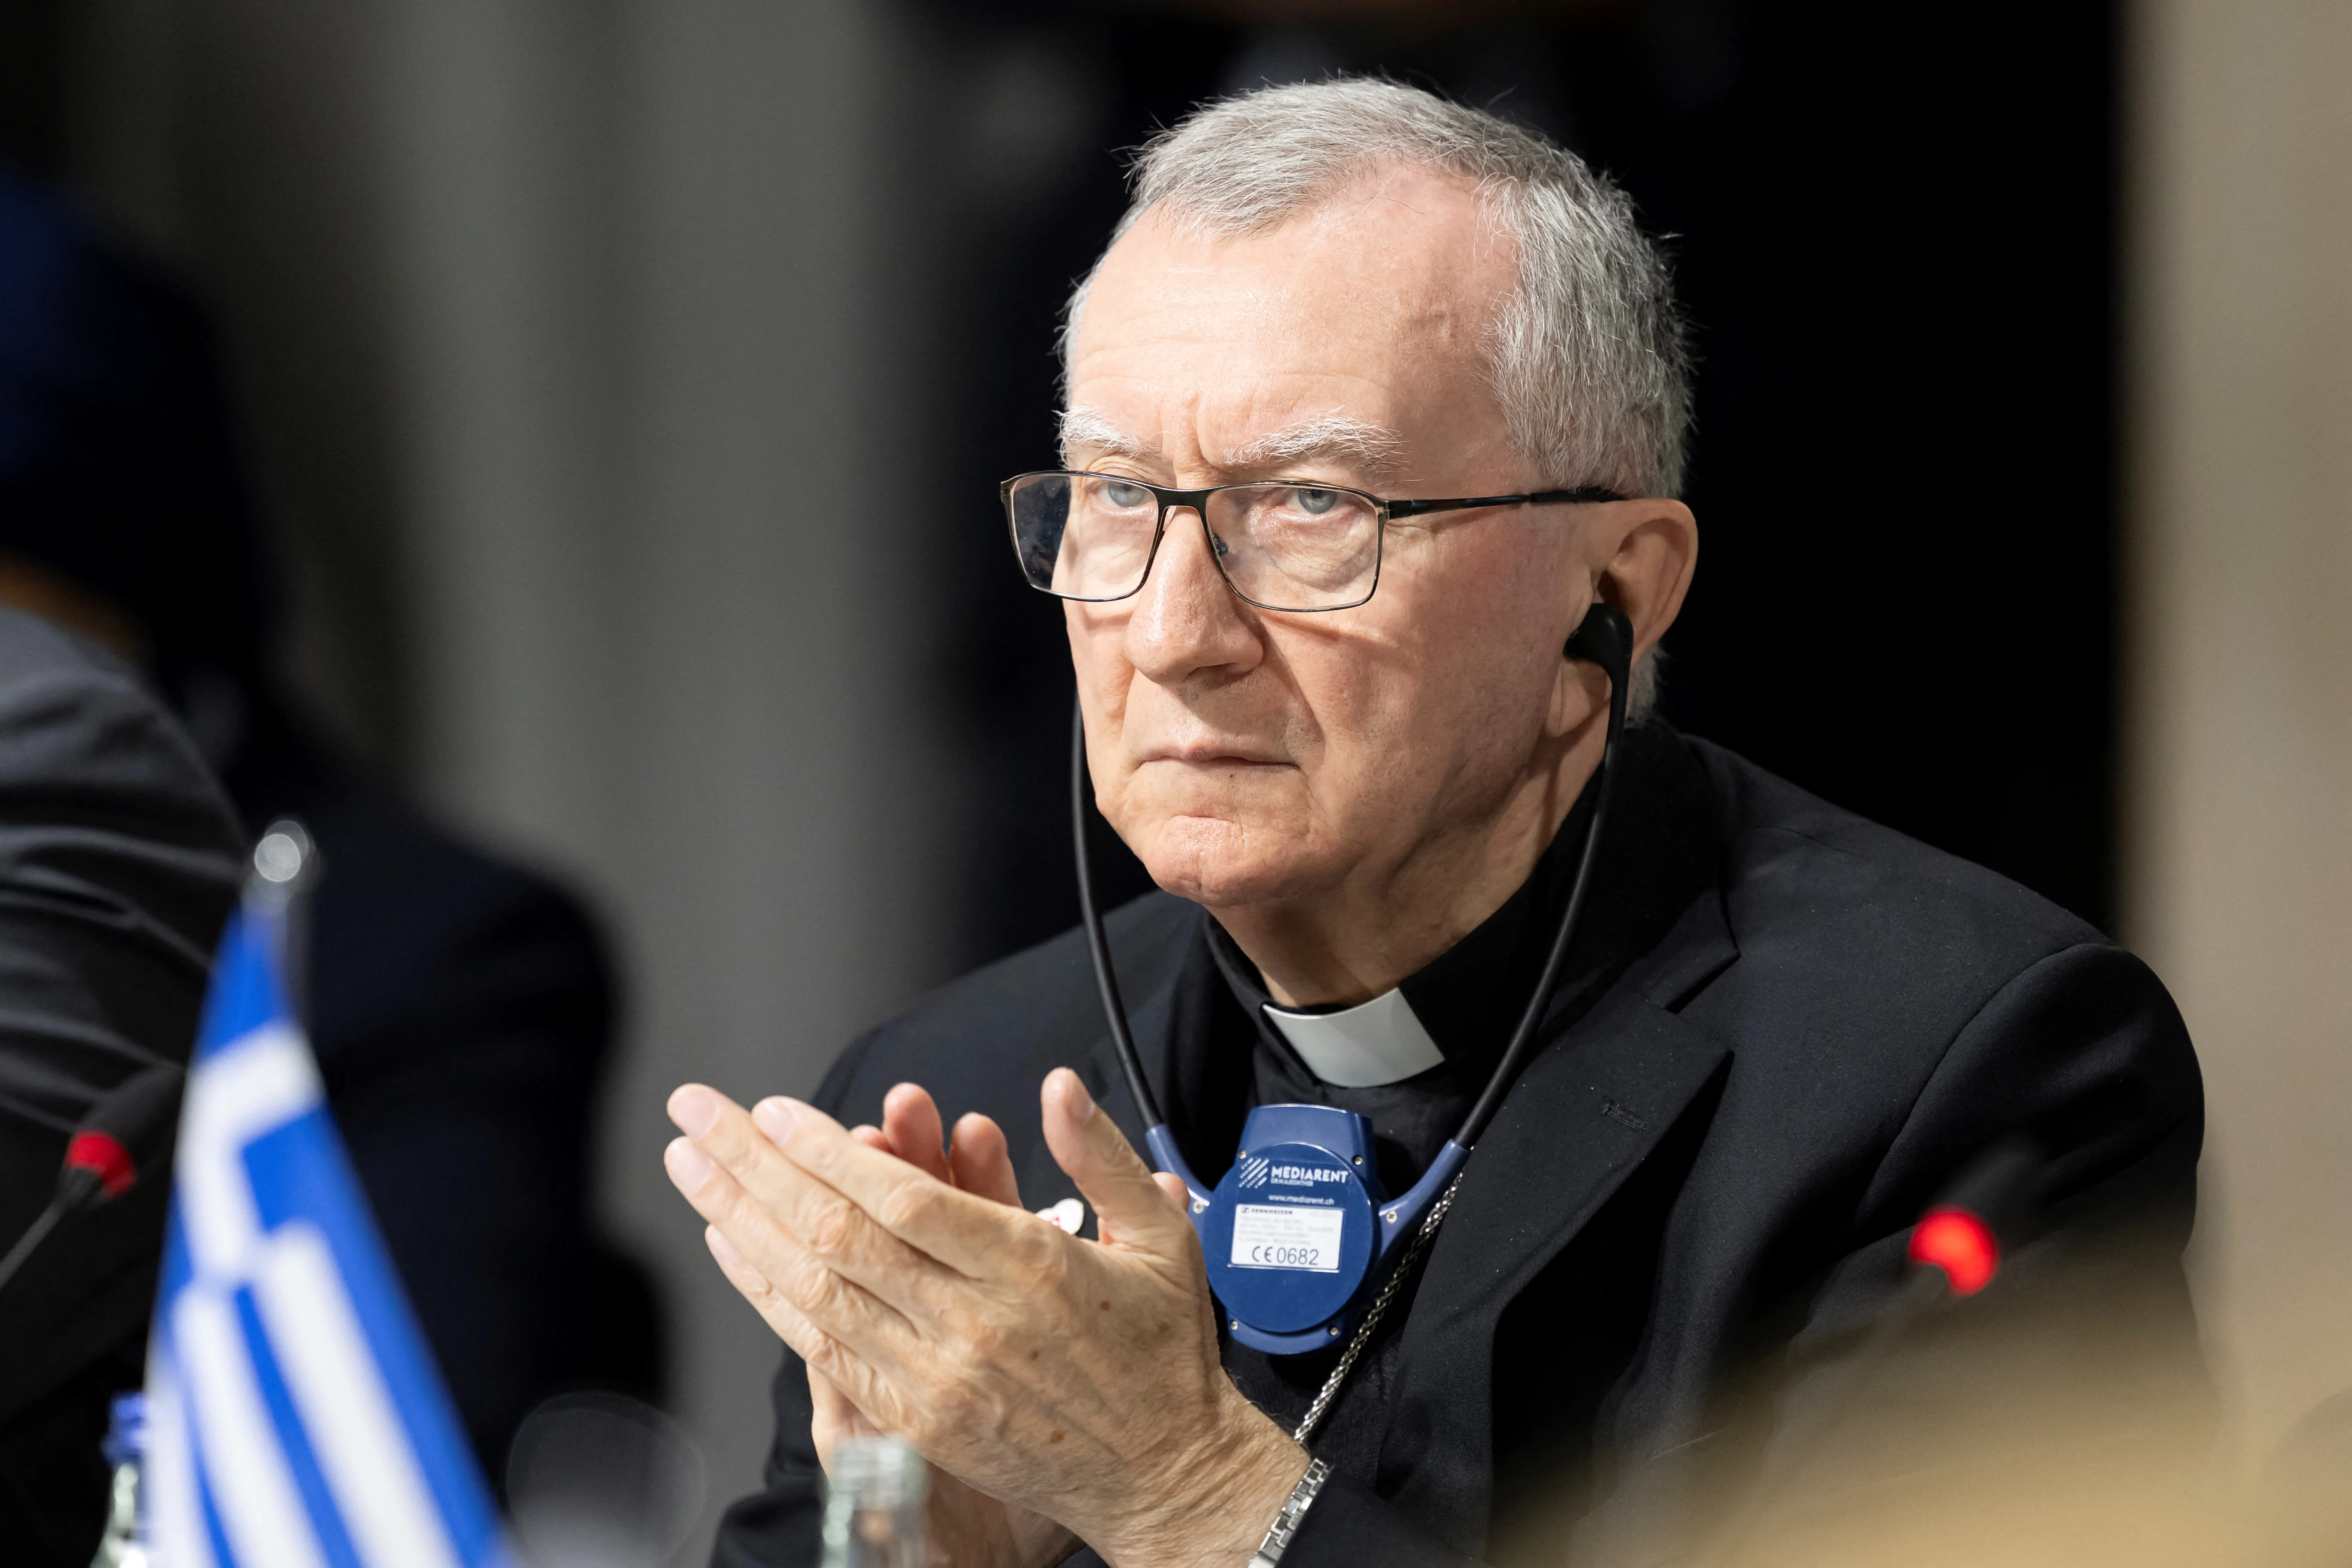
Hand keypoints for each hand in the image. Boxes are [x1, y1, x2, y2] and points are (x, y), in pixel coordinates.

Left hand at [664, 1069, 1307, 1567]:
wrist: (1165, 1475)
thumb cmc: (1161, 1354)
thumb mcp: (1161, 1238)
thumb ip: (1103, 1155)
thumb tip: (1057, 1088)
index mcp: (1031, 1269)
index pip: (903, 1198)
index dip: (831, 1150)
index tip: (775, 1110)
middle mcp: (973, 1325)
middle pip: (838, 1235)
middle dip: (756, 1167)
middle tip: (698, 1116)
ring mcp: (937, 1378)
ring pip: (815, 1290)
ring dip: (742, 1222)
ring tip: (691, 1168)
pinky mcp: (918, 1420)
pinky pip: (825, 1347)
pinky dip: (770, 1293)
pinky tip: (733, 1246)